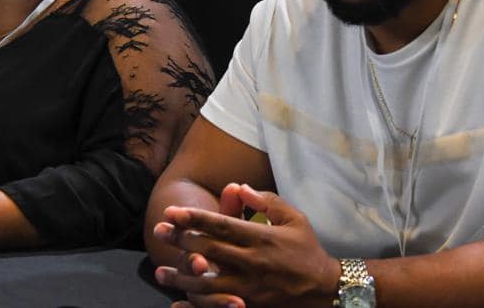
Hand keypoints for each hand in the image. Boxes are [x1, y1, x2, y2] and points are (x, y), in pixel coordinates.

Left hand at [154, 184, 338, 307]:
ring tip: (160, 270)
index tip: (173, 212)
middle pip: (209, 250)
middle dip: (181, 240)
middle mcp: (251, 262)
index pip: (221, 225)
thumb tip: (239, 187)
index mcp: (260, 238)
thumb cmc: (308, 249)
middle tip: (158, 231)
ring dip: (181, 276)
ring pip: (207, 283)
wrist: (325, 289)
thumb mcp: (294, 218)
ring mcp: (248, 288)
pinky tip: (178, 304)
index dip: (195, 218)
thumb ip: (266, 201)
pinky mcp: (249, 306)